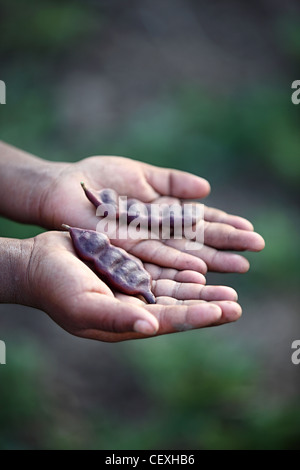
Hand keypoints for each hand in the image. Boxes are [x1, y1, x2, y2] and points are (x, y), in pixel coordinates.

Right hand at [26, 231, 241, 341]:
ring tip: (228, 287)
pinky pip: (161, 270)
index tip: (224, 311)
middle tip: (235, 303)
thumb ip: (116, 316)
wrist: (38, 263)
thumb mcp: (83, 305)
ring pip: (173, 289)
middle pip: (177, 307)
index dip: (196, 316)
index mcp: (125, 321)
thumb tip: (151, 326)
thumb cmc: (56, 288)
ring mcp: (132, 287)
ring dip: (200, 289)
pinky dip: (181, 270)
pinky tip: (200, 268)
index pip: (168, 321)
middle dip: (207, 305)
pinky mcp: (129, 268)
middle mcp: (133, 306)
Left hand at [39, 156, 263, 272]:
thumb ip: (171, 183)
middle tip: (257, 249)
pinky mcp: (123, 250)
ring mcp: (142, 242)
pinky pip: (154, 258)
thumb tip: (206, 189)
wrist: (64, 187)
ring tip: (239, 266)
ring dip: (211, 260)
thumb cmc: (98, 178)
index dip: (225, 225)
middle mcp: (156, 232)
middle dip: (226, 245)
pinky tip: (200, 272)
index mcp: (162, 212)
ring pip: (182, 253)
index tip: (250, 230)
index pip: (199, 221)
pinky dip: (177, 265)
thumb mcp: (141, 174)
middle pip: (197, 240)